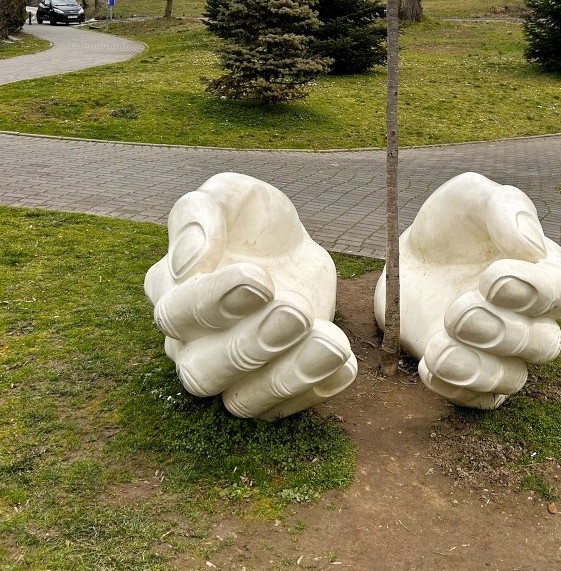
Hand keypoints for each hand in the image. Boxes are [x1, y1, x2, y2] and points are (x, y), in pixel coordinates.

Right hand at [145, 173, 356, 418]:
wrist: (288, 243)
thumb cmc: (250, 218)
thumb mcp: (230, 195)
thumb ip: (200, 215)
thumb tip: (187, 261)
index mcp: (172, 294)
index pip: (177, 315)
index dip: (216, 302)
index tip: (260, 278)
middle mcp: (191, 343)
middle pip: (202, 371)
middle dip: (252, 345)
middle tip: (296, 311)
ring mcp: (232, 371)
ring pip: (243, 400)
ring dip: (288, 376)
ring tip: (329, 342)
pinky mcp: (273, 383)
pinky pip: (288, 407)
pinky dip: (317, 389)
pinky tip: (345, 359)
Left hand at [374, 172, 560, 408]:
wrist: (409, 254)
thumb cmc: (453, 224)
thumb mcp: (472, 196)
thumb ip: (505, 208)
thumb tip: (533, 246)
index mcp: (545, 273)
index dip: (535, 292)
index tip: (491, 276)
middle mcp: (532, 319)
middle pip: (543, 344)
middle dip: (503, 331)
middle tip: (461, 310)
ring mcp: (501, 352)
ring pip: (513, 379)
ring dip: (480, 367)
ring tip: (443, 341)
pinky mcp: (469, 373)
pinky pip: (477, 401)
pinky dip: (456, 388)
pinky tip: (430, 362)